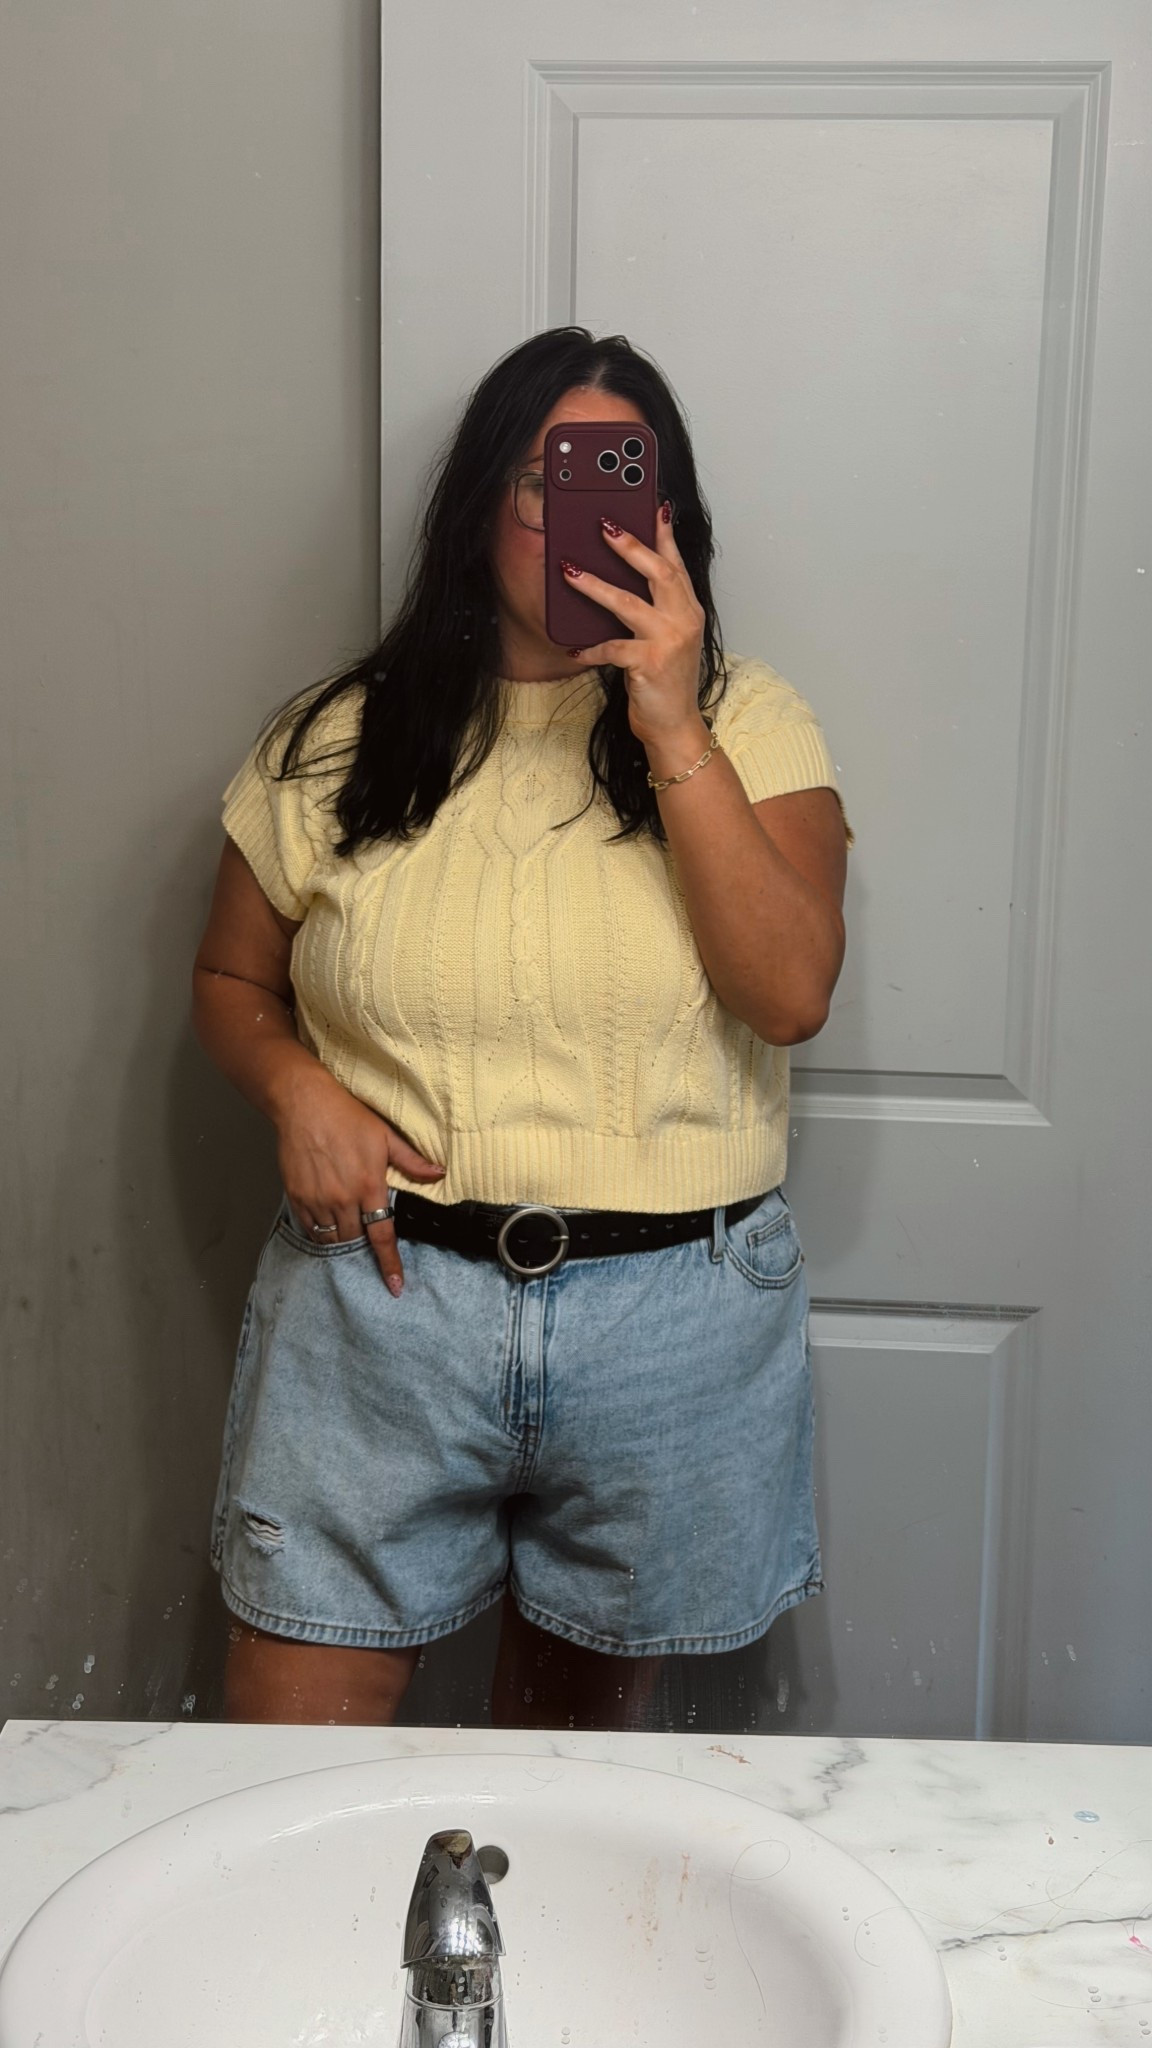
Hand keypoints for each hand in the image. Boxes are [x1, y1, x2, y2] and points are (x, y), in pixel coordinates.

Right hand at [273, 1065, 444, 1293]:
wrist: (304, 1104)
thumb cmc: (346, 1116)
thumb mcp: (385, 1136)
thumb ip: (412, 1161)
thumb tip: (439, 1173)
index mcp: (368, 1186)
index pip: (381, 1236)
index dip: (389, 1264)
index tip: (394, 1286)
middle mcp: (343, 1198)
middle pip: (355, 1241)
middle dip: (363, 1251)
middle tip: (368, 1251)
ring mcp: (318, 1199)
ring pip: (331, 1238)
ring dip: (342, 1244)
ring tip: (348, 1241)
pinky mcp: (297, 1196)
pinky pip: (310, 1228)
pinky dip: (319, 1234)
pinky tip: (326, 1229)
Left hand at [560, 502, 705, 745]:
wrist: (675, 726)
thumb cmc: (665, 683)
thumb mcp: (667, 640)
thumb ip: (655, 609)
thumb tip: (621, 581)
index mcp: (689, 610)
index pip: (676, 563)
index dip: (664, 533)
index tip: (653, 506)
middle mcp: (684, 620)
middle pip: (657, 572)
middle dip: (629, 545)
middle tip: (604, 525)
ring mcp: (669, 641)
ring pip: (628, 603)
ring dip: (595, 585)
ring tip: (569, 571)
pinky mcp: (649, 664)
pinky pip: (612, 648)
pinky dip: (591, 647)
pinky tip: (574, 647)